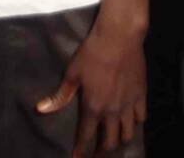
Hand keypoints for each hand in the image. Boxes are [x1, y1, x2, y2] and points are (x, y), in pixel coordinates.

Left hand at [37, 18, 146, 156]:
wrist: (119, 37)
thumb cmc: (92, 53)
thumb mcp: (72, 73)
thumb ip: (60, 96)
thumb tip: (41, 109)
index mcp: (93, 107)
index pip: (86, 137)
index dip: (81, 151)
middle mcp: (113, 111)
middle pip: (110, 142)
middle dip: (102, 151)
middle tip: (96, 152)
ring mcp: (129, 104)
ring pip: (129, 133)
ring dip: (121, 139)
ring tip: (114, 139)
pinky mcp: (141, 95)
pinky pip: (142, 117)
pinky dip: (136, 122)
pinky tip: (131, 120)